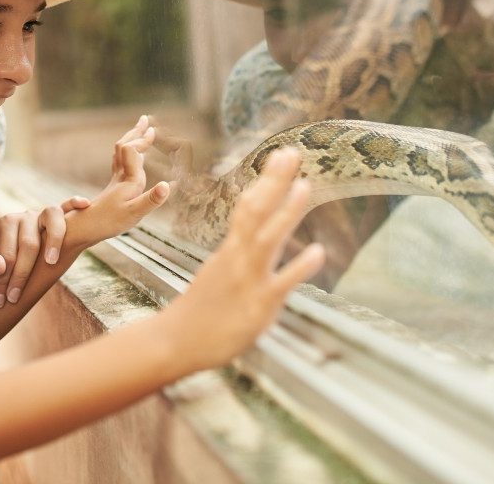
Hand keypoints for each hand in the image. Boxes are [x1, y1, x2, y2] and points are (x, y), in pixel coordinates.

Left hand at [0, 197, 89, 307]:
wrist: (5, 247)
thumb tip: (1, 266)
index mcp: (6, 222)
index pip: (8, 255)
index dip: (4, 280)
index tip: (1, 301)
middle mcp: (26, 215)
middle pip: (30, 244)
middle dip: (21, 274)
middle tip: (14, 298)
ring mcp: (43, 214)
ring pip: (52, 220)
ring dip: (54, 240)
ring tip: (51, 262)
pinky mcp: (58, 215)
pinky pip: (68, 205)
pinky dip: (74, 202)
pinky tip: (83, 205)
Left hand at [66, 116, 169, 249]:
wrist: (84, 229)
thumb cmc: (109, 223)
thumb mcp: (134, 214)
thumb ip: (152, 200)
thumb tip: (167, 185)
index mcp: (129, 180)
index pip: (131, 150)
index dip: (141, 140)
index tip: (152, 129)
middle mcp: (121, 177)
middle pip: (125, 147)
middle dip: (135, 133)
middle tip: (144, 119)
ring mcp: (116, 182)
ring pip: (121, 154)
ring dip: (131, 141)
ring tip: (140, 133)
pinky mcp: (113, 188)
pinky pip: (120, 164)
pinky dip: (128, 155)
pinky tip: (134, 159)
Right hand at [159, 147, 325, 371]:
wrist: (176, 341)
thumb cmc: (201, 311)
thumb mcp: (221, 273)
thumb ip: (240, 255)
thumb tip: (253, 239)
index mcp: (230, 249)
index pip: (249, 207)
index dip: (267, 181)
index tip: (281, 155)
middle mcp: (238, 258)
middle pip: (256, 211)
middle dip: (275, 182)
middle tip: (292, 152)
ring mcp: (248, 280)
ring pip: (268, 239)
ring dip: (286, 212)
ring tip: (305, 186)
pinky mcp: (258, 306)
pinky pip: (281, 283)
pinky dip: (299, 267)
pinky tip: (318, 252)